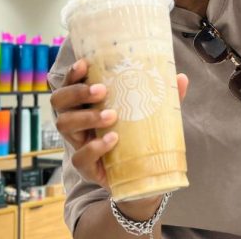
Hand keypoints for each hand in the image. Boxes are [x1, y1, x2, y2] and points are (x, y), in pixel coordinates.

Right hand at [50, 59, 189, 214]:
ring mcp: (78, 144)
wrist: (140, 176)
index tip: (84, 64)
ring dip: (86, 117)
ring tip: (112, 116)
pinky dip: (94, 147)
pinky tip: (112, 140)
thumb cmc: (137, 137)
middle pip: (58, 101)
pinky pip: (79, 157)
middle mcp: (76, 121)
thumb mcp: (148, 115)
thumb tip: (181, 78)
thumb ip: (162, 98)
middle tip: (101, 90)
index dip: (72, 73)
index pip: (70, 84)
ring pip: (64, 125)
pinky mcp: (85, 166)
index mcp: (86, 104)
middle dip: (77, 93)